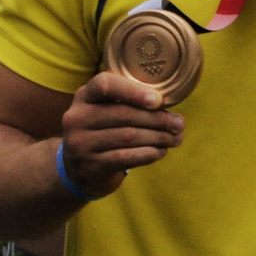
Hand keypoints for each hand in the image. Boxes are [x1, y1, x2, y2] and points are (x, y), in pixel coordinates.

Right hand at [58, 72, 184, 197]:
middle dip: (157, 119)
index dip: (134, 91)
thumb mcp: (105, 111)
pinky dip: (148, 153)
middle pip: (123, 114)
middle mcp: (77, 117)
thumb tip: (172, 113)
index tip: (158, 101)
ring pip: (128, 136)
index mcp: (84, 96)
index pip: (106, 85)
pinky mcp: (90, 166)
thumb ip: (131, 104)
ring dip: (158, 137)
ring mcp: (80, 143)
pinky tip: (160, 152)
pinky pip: (126, 157)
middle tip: (179, 124)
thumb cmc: (103, 133)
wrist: (77, 170)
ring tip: (175, 138)